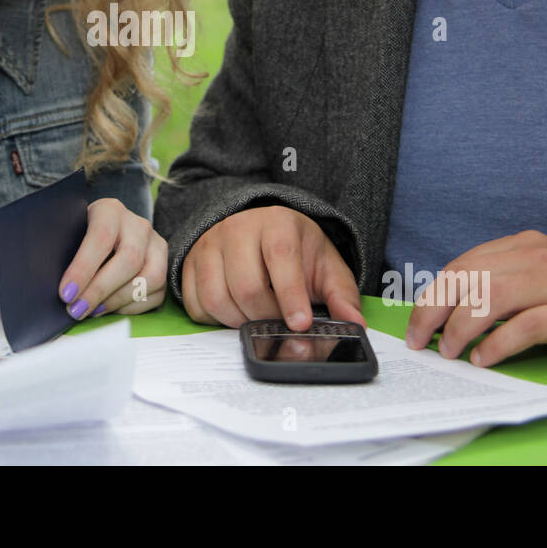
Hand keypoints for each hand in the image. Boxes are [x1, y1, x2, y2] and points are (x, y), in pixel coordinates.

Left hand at [58, 198, 166, 318]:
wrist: (104, 232)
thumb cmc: (81, 235)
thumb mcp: (70, 234)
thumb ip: (65, 254)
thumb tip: (63, 289)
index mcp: (110, 210)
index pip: (100, 238)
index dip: (83, 269)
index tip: (66, 294)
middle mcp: (138, 225)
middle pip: (129, 259)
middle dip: (100, 290)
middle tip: (77, 309)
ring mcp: (155, 245)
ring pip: (150, 278)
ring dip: (118, 301)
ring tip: (93, 310)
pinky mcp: (164, 265)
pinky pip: (156, 294)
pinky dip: (132, 307)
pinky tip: (110, 308)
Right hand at [180, 205, 362, 330]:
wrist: (259, 230)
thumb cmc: (295, 250)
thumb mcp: (325, 266)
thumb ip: (341, 294)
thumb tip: (355, 323)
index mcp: (276, 223)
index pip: (281, 257)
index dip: (290, 294)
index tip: (300, 323)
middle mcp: (237, 228)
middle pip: (246, 285)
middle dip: (266, 316)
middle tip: (279, 324)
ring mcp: (209, 245)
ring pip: (216, 297)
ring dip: (238, 320)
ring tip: (256, 318)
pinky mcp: (191, 263)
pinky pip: (195, 303)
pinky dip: (215, 319)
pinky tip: (234, 313)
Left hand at [404, 229, 546, 365]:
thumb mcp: (534, 280)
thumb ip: (497, 286)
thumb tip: (444, 312)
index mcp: (521, 246)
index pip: (462, 265)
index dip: (433, 295)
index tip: (416, 324)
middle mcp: (536, 256)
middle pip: (469, 278)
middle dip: (435, 311)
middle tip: (421, 341)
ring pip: (492, 297)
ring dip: (462, 327)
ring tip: (450, 352)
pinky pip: (527, 325)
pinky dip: (498, 344)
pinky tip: (484, 359)